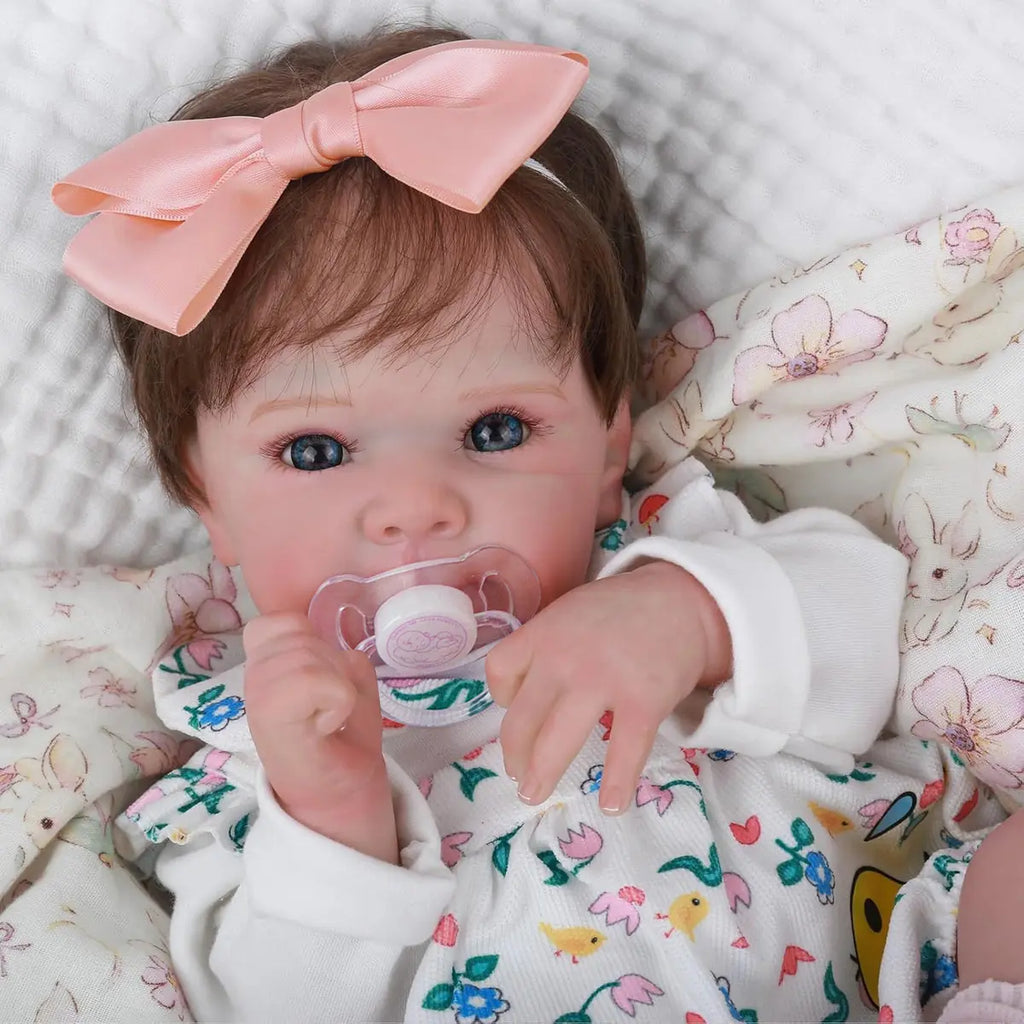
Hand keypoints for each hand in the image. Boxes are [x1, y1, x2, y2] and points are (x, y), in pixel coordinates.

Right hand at [243, 613, 396, 858]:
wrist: (340, 801)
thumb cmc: (342, 741)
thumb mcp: (349, 684)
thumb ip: (341, 656)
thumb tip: (342, 646)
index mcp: (264, 666)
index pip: (279, 621)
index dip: (309, 642)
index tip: (318, 682)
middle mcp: (252, 678)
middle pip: (302, 635)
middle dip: (331, 667)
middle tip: (327, 708)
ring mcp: (257, 699)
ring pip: (311, 656)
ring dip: (336, 687)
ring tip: (327, 720)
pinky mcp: (271, 722)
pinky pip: (316, 681)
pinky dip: (337, 701)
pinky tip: (326, 728)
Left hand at [486, 561, 731, 814]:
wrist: (681, 600)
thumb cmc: (620, 612)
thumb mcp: (569, 612)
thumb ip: (544, 646)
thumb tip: (522, 694)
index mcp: (543, 632)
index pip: (499, 670)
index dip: (501, 697)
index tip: (514, 710)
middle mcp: (564, 658)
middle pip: (522, 720)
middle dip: (515, 755)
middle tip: (516, 775)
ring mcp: (603, 681)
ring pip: (556, 742)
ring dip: (541, 775)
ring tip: (533, 795)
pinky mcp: (643, 702)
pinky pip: (623, 752)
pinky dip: (616, 784)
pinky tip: (612, 804)